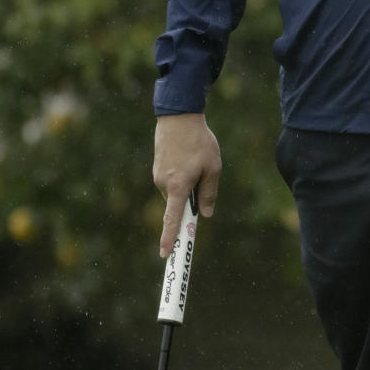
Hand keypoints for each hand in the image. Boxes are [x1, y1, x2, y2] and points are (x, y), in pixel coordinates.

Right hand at [153, 112, 220, 256]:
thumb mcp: (213, 168)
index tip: (165, 253)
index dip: (168, 238)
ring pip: (176, 191)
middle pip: (179, 204)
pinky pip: (171, 180)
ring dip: (187, 184)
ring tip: (196, 159)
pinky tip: (188, 157)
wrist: (178, 116)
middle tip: (203, 176)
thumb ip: (209, 193)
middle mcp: (164, 184)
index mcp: (178, 187)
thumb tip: (205, 214)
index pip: (172, 219)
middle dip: (191, 199)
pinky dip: (181, 176)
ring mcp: (158, 176)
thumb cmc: (199, 142)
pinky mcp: (157, 168)